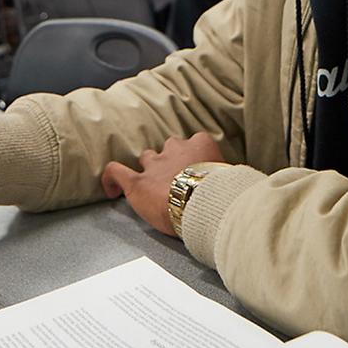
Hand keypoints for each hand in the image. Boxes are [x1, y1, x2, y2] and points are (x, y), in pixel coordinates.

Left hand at [101, 132, 222, 235]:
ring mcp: (155, 164)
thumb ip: (226, 176)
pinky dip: (111, 178)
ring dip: (149, 169)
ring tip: (153, 185)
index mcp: (201, 145)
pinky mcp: (137, 182)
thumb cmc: (222, 194)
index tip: (196, 171)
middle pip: (169, 148)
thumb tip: (236, 185)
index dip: (193, 157)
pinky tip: (111, 188)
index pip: (195, 143)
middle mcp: (176, 149)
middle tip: (178, 181)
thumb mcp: (233, 178)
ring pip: (147, 158)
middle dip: (171, 161)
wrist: (202, 204)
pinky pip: (116, 172)